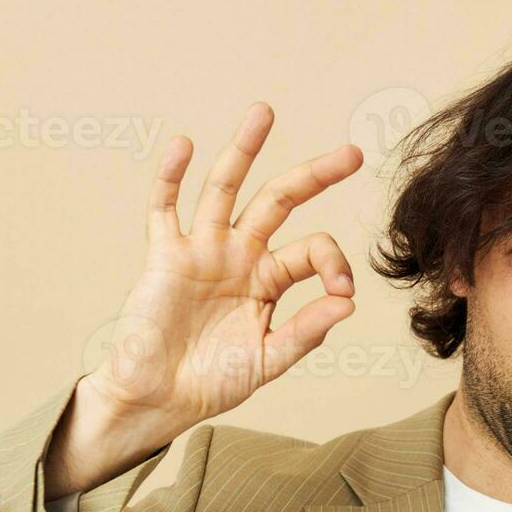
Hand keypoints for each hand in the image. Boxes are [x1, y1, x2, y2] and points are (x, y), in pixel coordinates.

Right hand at [84, 102, 363, 439]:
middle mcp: (240, 256)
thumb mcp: (269, 360)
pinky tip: (183, 145)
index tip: (342, 290)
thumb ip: (306, 331)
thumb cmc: (213, 382)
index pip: (312, 250)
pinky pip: (165, 208)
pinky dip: (171, 176)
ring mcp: (202, 250)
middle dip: (315, 175)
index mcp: (270, 280)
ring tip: (264, 112)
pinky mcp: (165, 255)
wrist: (159, 399)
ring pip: (225, 188)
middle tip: (352, 153)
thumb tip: (349, 302)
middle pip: (279, 201)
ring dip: (243, 150)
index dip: (334, 262)